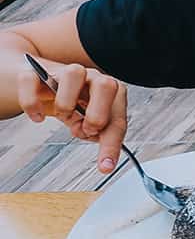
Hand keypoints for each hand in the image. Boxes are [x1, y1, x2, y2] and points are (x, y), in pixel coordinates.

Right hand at [17, 58, 129, 175]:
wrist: (42, 85)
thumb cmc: (72, 104)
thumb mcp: (86, 121)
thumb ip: (96, 131)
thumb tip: (96, 137)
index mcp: (110, 92)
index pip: (118, 117)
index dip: (112, 143)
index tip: (106, 166)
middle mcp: (92, 78)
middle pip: (107, 84)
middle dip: (97, 114)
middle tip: (84, 129)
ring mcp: (65, 72)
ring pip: (73, 73)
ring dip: (66, 104)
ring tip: (63, 116)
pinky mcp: (37, 72)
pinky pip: (32, 80)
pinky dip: (32, 103)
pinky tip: (37, 117)